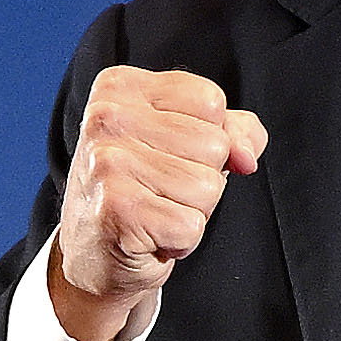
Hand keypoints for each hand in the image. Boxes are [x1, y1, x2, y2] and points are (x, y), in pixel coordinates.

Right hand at [49, 66, 268, 340]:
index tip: (168, 155)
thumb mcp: (187, 142)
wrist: (93, 253)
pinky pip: (191, 226)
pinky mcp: (116, 211)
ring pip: (208, 187)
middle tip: (160, 191)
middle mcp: (107, 117)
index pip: (211, 102)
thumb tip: (247, 157)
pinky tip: (149, 236)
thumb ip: (232, 131)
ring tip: (156, 212)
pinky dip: (181, 241)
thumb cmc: (143, 189)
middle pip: (214, 145)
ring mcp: (107, 164)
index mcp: (120, 87)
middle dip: (202, 178)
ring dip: (193, 212)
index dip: (209, 137)